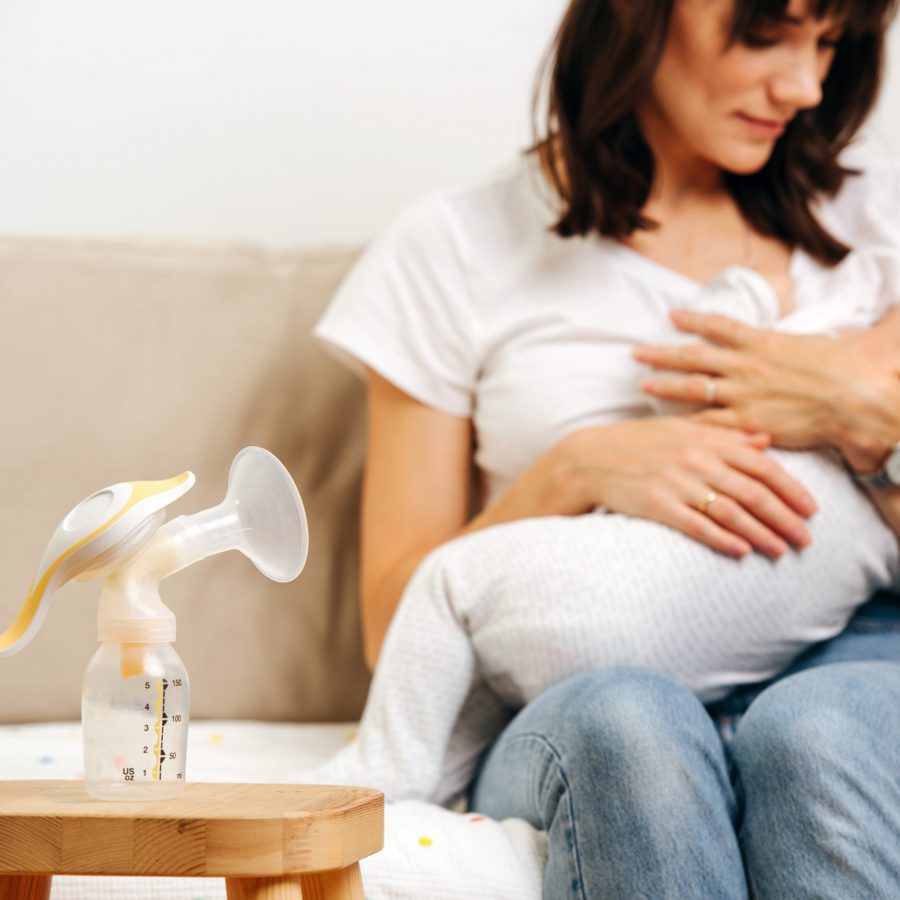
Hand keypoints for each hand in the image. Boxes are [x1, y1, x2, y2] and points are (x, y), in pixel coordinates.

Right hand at [489, 417, 816, 558]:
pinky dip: (722, 539)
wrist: (588, 458)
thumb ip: (724, 435)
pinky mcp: (655, 504)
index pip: (761, 464)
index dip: (790, 488)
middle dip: (783, 518)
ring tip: (779, 550)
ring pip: (730, 511)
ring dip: (759, 533)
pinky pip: (697, 525)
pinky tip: (741, 551)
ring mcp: (675, 481)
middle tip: (805, 539)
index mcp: (705, 438)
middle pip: (752, 491)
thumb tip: (765, 441)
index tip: (811, 509)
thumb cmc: (637, 443)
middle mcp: (694, 458)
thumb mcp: (681, 429)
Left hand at [633, 310, 899, 472]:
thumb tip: (783, 336)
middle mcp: (746, 366)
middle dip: (661, 353)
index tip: (671, 315)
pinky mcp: (748, 423)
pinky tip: (668, 425)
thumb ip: (786, 342)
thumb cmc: (841, 370)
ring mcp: (744, 395)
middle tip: (635, 352)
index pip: (718, 326)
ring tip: (643, 383)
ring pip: (694, 388)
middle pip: (693, 356)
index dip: (692, 319)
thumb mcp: (811, 344)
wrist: (855, 400)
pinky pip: (710, 423)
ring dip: (665, 384)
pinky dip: (687, 423)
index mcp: (761, 342)